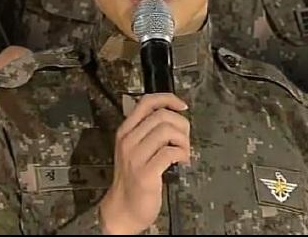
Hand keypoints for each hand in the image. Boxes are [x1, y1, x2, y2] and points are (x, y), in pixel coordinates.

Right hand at [99, 93, 190, 234]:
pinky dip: (182, 154)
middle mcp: (128, 141)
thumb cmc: (133, 178)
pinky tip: (182, 161)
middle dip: (181, 124)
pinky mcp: (145, 173)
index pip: (146, 102)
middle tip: (184, 139)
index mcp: (125, 131)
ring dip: (183, 140)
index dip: (168, 99)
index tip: (181, 105)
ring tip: (183, 151)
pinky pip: (170, 152)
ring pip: (167, 131)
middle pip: (162, 115)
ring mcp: (135, 157)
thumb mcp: (134, 148)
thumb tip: (174, 115)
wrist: (123, 209)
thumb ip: (148, 131)